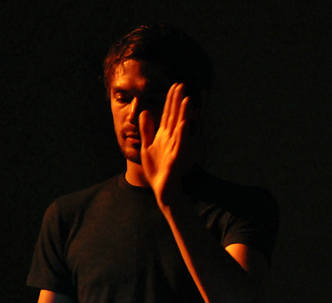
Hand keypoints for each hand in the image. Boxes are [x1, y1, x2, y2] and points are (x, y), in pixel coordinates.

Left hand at [139, 83, 191, 205]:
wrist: (162, 188)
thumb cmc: (157, 169)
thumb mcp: (147, 146)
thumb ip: (146, 130)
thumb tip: (145, 112)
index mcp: (164, 135)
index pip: (168, 114)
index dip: (170, 100)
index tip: (173, 86)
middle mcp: (172, 139)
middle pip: (174, 116)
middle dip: (177, 101)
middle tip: (181, 85)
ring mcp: (175, 147)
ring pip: (180, 128)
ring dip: (183, 114)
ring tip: (186, 99)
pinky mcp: (176, 158)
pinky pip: (180, 145)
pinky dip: (181, 134)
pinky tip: (182, 124)